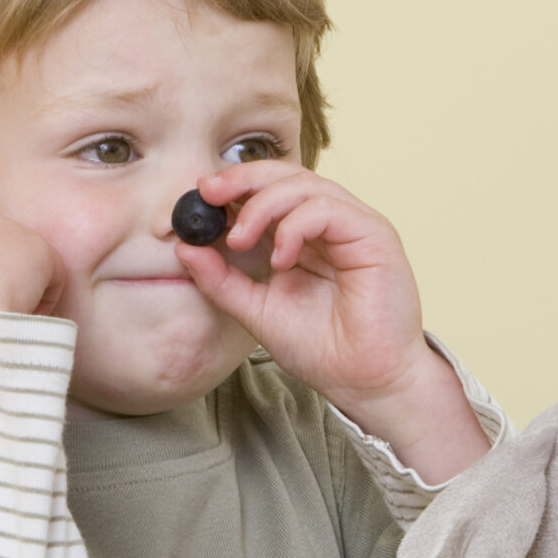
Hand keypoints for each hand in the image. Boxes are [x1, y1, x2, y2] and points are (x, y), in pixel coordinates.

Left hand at [175, 162, 487, 481]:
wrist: (365, 383)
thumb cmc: (323, 350)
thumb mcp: (256, 310)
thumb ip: (221, 280)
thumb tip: (183, 247)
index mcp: (307, 236)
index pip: (270, 190)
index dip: (234, 185)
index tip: (197, 195)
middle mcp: (332, 224)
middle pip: (287, 174)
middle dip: (242, 178)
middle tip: (208, 193)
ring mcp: (355, 226)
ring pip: (305, 185)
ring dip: (263, 205)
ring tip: (240, 240)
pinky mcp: (374, 235)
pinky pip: (328, 209)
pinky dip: (295, 226)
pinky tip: (281, 259)